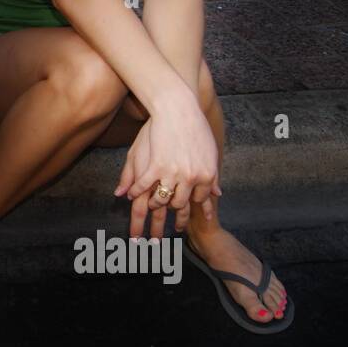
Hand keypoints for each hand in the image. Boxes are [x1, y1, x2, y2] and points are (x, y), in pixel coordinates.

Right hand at [114, 96, 220, 237]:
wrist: (179, 109)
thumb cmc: (195, 128)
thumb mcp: (210, 153)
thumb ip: (212, 177)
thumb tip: (218, 194)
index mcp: (206, 176)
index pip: (196, 201)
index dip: (187, 211)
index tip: (179, 225)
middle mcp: (191, 179)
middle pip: (178, 206)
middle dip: (169, 219)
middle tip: (160, 238)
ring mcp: (173, 174)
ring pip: (161, 199)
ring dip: (152, 207)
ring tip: (145, 214)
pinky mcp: (157, 166)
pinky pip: (144, 186)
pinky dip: (136, 192)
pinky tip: (129, 196)